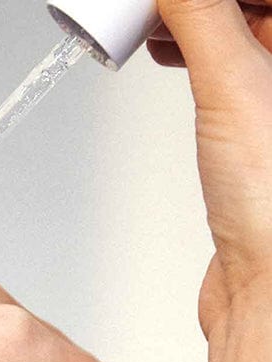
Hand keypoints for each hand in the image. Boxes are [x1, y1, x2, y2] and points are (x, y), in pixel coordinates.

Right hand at [146, 1, 271, 361]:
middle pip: (254, 7)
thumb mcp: (236, 89)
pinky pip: (226, 57)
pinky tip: (162, 50)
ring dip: (191, 15)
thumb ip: (201, 16)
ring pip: (241, 26)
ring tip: (148, 20)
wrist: (271, 286)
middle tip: (155, 6)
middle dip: (203, 2)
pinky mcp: (259, 117)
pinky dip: (191, 46)